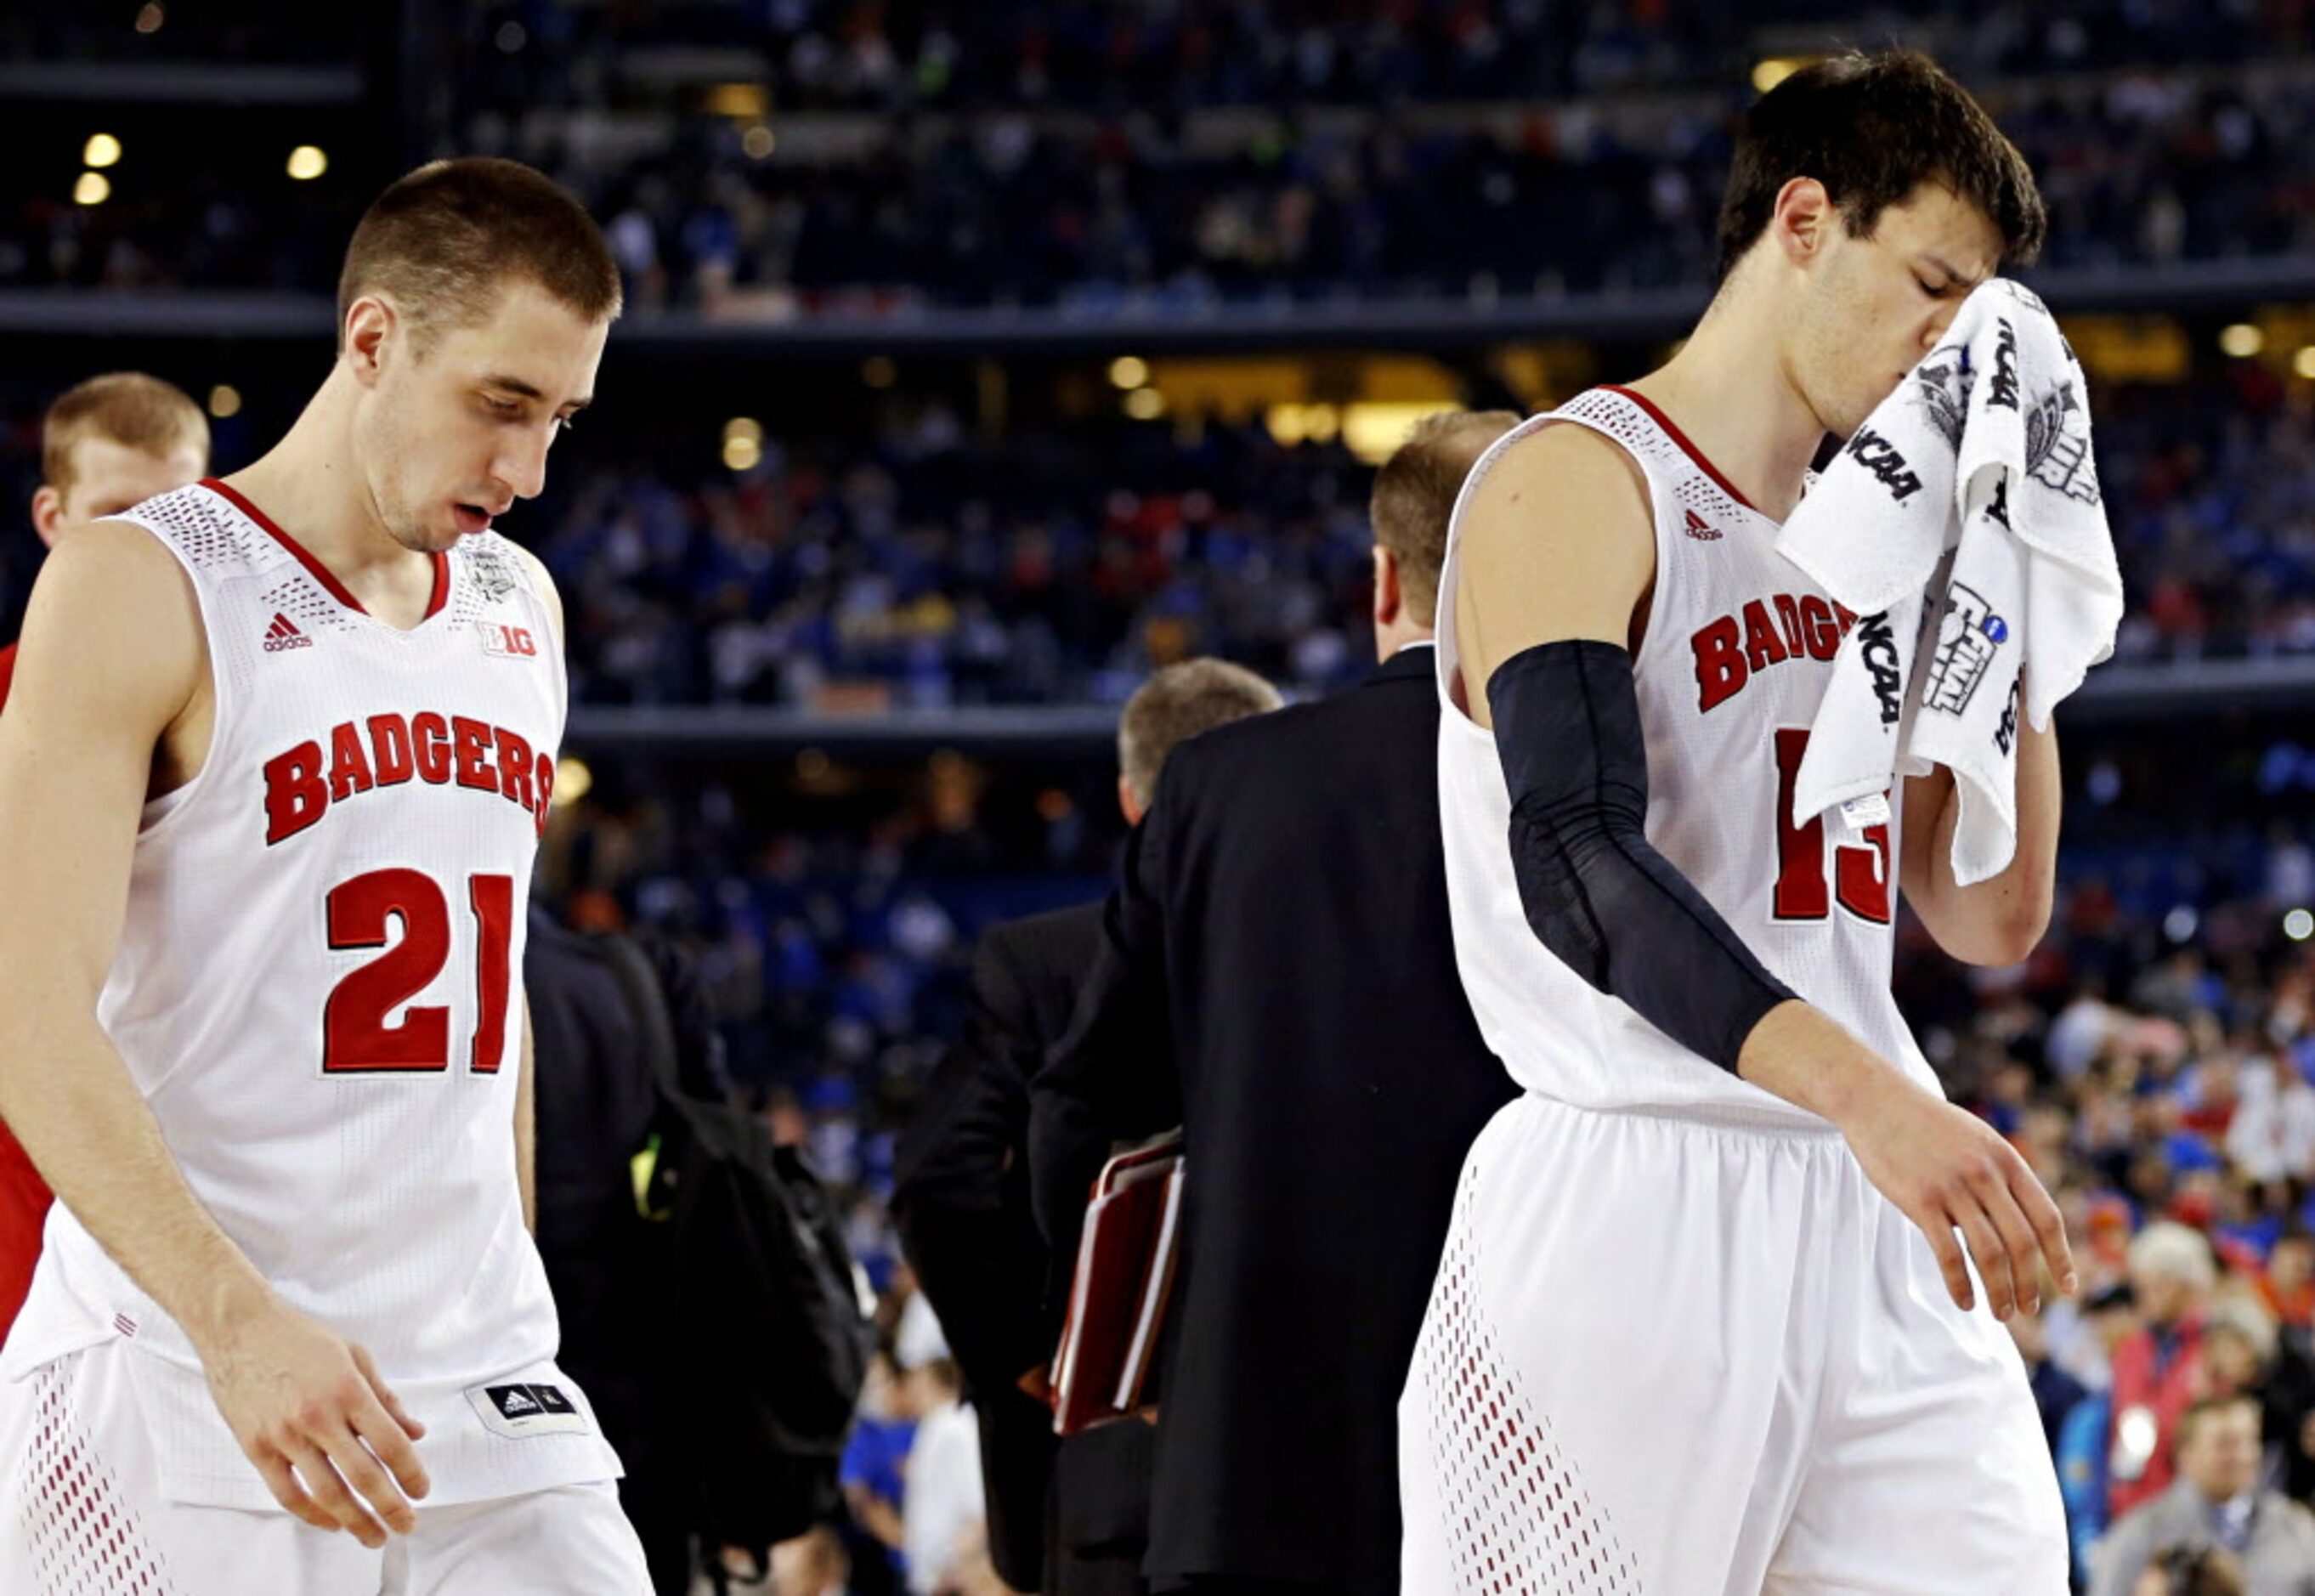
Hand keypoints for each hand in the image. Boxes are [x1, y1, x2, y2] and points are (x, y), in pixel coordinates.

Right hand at [196, 1295, 429, 1545]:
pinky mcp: (256, 1448)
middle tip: (406, 1525)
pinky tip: (332, 1522)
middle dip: (390, 1506)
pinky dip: (312, 1514)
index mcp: (349, 1390)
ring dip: (355, 1520)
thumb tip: (415, 1432)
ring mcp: (285, 1435)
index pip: (390, 1443)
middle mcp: (318, 1416)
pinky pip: (287, 1492)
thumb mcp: (355, 1356)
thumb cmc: (299, 1339)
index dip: (411, 1473)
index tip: (421, 1490)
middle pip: (363, 1475)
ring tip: (373, 1535)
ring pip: (326, 1492)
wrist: (239, 1328)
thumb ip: (386, 1398)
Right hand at [1833, 1067, 2077, 1318]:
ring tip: (2001, 1314)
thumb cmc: (1926, 1125)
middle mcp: (1985, 1174)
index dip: (2061, 1258)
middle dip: (2029, 1284)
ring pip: (1989, 1253)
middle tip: (2027, 1310)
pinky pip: (1948, 1253)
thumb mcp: (1977, 1139)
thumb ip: (2000, 1176)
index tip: (2068, 1288)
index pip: (2047, 1218)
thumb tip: (2017, 1222)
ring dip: (2000, 1291)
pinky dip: (1961, 1284)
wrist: (1876, 1099)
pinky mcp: (1919, 1200)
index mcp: (2006, 1159)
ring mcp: (1953, 1187)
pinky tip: (1965, 1301)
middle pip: (2021, 1243)